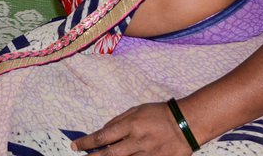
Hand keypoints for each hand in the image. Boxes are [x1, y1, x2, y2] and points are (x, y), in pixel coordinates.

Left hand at [70, 102, 192, 154]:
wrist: (187, 123)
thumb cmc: (159, 114)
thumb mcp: (136, 110)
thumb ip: (118, 121)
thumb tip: (103, 132)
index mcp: (131, 125)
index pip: (103, 136)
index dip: (87, 142)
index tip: (76, 146)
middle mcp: (138, 141)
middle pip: (110, 154)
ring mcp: (148, 154)